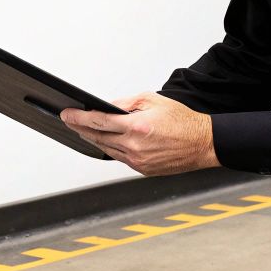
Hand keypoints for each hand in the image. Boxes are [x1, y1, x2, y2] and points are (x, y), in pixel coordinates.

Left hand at [61, 92, 219, 175]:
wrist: (203, 144)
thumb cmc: (183, 121)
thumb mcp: (153, 100)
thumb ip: (126, 104)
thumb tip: (107, 107)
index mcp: (137, 127)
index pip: (98, 121)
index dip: (78, 118)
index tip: (67, 115)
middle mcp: (135, 146)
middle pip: (97, 138)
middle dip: (81, 129)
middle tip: (70, 122)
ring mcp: (138, 160)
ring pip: (106, 150)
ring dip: (93, 140)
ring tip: (85, 131)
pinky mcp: (142, 170)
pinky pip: (119, 158)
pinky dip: (110, 149)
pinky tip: (106, 142)